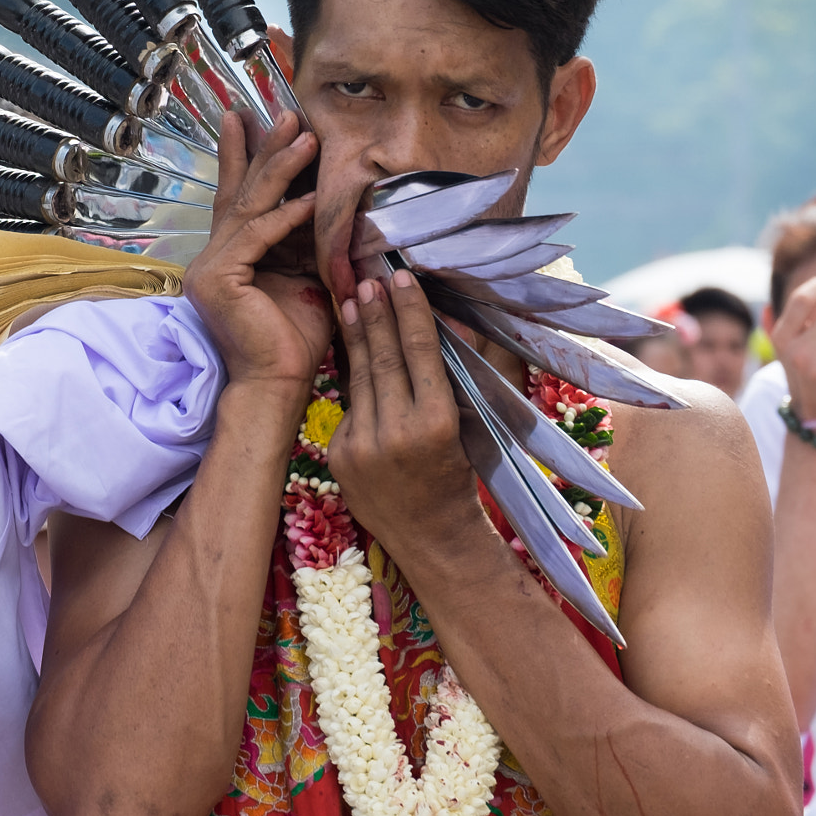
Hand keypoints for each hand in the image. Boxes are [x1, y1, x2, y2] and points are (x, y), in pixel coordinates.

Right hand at [183, 111, 327, 390]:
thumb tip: (325, 199)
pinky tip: (313, 198)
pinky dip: (288, 216)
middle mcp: (212, 258)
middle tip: (284, 112)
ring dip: (280, 168)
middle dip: (263, 149)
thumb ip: (304, 240)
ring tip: (305, 136)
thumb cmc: (295, 339)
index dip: (243, 155)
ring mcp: (210, 268)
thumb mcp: (305, 276)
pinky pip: (257, 236)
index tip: (249, 117)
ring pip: (249, 207)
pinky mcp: (218, 279)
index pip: (238, 197)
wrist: (279, 386)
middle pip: (241, 192)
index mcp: (230, 257)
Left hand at [329, 268, 490, 568]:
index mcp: (437, 424)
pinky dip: (353, 379)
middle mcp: (397, 434)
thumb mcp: (476, 425)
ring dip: (355, 336)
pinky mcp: (340, 456)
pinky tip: (351, 347)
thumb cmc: (464, 476)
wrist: (432, 538)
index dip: (410, 312)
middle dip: (375, 314)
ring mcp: (363, 447)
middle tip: (368, 276)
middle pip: (384, 359)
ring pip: (360, 378)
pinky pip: (350, 407)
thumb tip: (465, 319)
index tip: (402, 277)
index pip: (420, 353)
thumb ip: (472, 373)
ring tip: (353, 299)